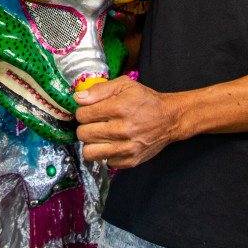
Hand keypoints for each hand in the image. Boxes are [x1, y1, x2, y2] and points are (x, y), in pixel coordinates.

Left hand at [74, 77, 188, 168]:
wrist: (170, 119)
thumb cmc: (146, 101)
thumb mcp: (125, 85)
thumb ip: (99, 89)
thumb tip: (78, 98)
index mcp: (120, 108)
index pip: (82, 114)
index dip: (83, 111)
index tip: (90, 111)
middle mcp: (123, 129)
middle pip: (83, 134)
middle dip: (86, 127)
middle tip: (95, 123)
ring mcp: (127, 148)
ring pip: (89, 152)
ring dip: (92, 143)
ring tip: (100, 136)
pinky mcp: (131, 161)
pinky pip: (105, 162)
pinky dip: (106, 154)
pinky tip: (113, 144)